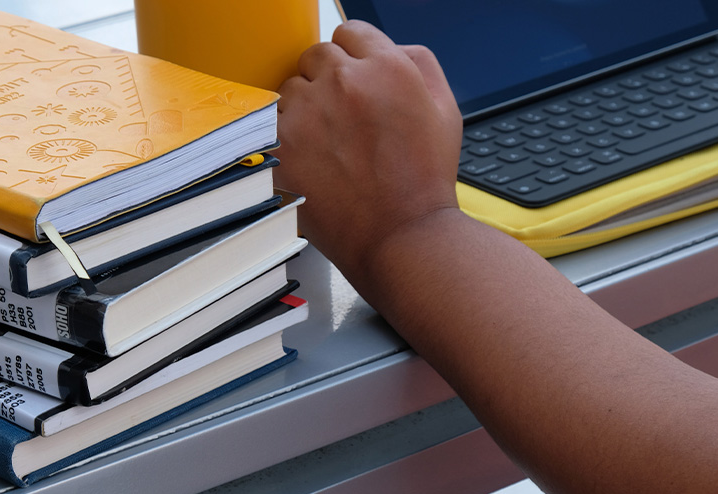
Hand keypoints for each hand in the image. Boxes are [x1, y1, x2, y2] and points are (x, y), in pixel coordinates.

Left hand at [274, 21, 463, 281]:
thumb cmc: (423, 181)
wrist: (399, 236)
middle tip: (342, 120)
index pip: (351, 33)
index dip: (353, 60)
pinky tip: (313, 162)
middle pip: (316, 55)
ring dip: (304, 108)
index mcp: (387, 67)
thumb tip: (389, 47)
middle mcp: (344, 82)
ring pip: (291, 89)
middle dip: (327, 81)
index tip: (353, 82)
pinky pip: (272, 124)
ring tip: (329, 146)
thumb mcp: (444, 110)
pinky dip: (287, 139)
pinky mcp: (281, 145)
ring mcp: (308, 112)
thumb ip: (418, 63)